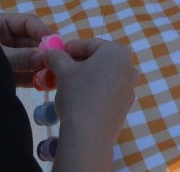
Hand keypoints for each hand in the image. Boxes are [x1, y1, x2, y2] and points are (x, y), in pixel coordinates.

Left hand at [0, 12, 54, 86]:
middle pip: (31, 43)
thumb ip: (18, 56)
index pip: (27, 23)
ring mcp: (7, 58)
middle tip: (58, 61)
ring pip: (30, 61)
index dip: (43, 31)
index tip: (57, 42)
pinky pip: (24, 76)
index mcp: (0, 25)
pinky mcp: (7, 76)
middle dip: (45, 53)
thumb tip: (44, 57)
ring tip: (54, 74)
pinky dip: (34, 80)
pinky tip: (46, 84)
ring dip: (42, 67)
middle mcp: (6, 40)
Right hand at [44, 38, 137, 156]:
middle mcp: (129, 67)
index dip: (70, 48)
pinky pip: (107, 92)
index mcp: (118, 52)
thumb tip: (50, 52)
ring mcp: (129, 87)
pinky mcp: (125, 105)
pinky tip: (78, 99)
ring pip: (102, 76)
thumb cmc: (78, 94)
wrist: (89, 135)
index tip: (55, 54)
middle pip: (98, 60)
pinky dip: (93, 91)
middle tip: (58, 69)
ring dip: (84, 77)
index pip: (90, 44)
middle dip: (77, 63)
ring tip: (65, 84)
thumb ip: (57, 57)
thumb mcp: (63, 71)